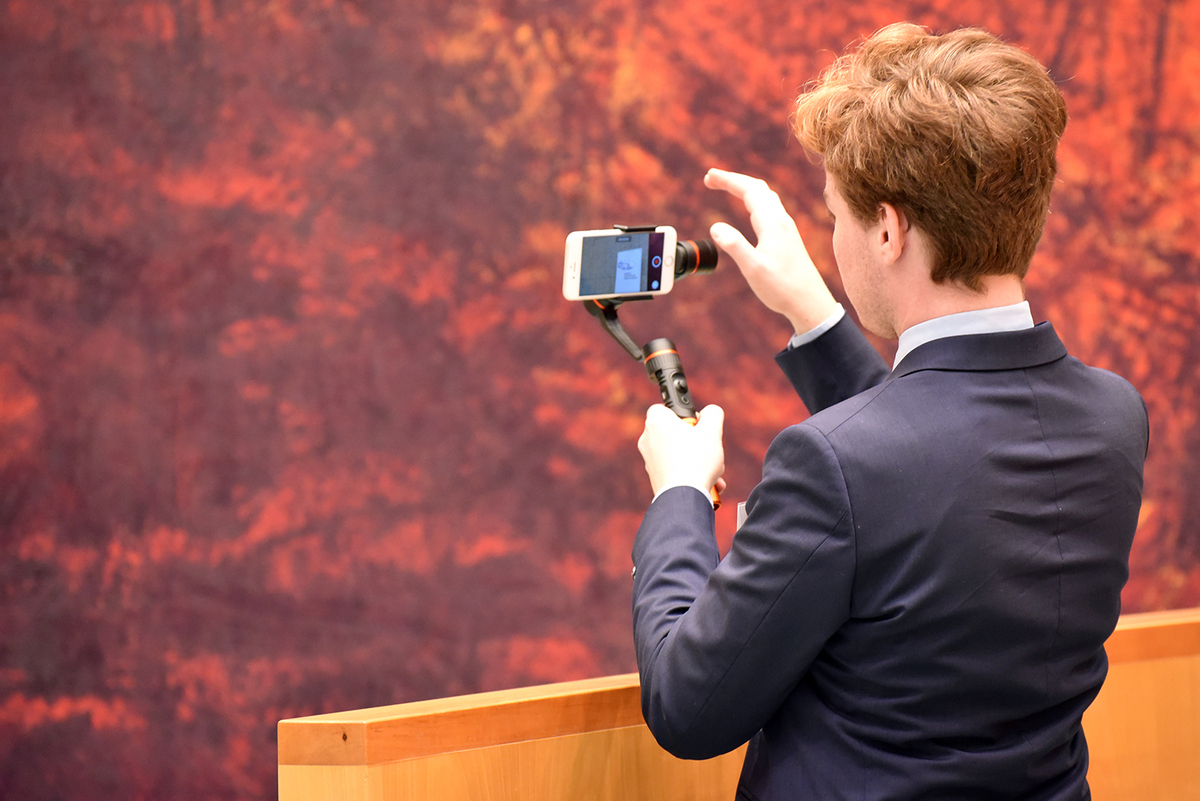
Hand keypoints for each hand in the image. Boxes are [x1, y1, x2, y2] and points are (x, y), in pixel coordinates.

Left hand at [637, 404, 725, 499]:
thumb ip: (713, 413)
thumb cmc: (696, 461)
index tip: (696, 422)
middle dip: (695, 440)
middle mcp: (648, 439)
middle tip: (707, 447)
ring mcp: (649, 459)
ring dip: (697, 460)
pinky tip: (707, 483)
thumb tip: (710, 412)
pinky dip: (690, 473)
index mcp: (656, 422)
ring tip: (712, 470)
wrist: (683, 496)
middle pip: (675, 432)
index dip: (682, 413)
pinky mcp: (655, 477)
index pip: (665, 407)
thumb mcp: (712, 430)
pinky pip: (676, 469)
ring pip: (678, 453)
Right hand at [704, 168, 838, 333]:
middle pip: (758, 188)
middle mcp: (781, 221)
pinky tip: (750, 209)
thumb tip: (716, 226)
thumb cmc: (783, 288)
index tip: (708, 177)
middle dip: (734, 180)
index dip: (728, 180)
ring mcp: (786, 228)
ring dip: (745, 188)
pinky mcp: (788, 237)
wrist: (809, 302)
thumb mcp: (754, 269)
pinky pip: (770, 208)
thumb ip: (734, 246)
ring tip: (727, 188)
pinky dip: (755, 200)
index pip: (749, 190)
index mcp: (772, 224)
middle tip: (711, 179)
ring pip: (766, 197)